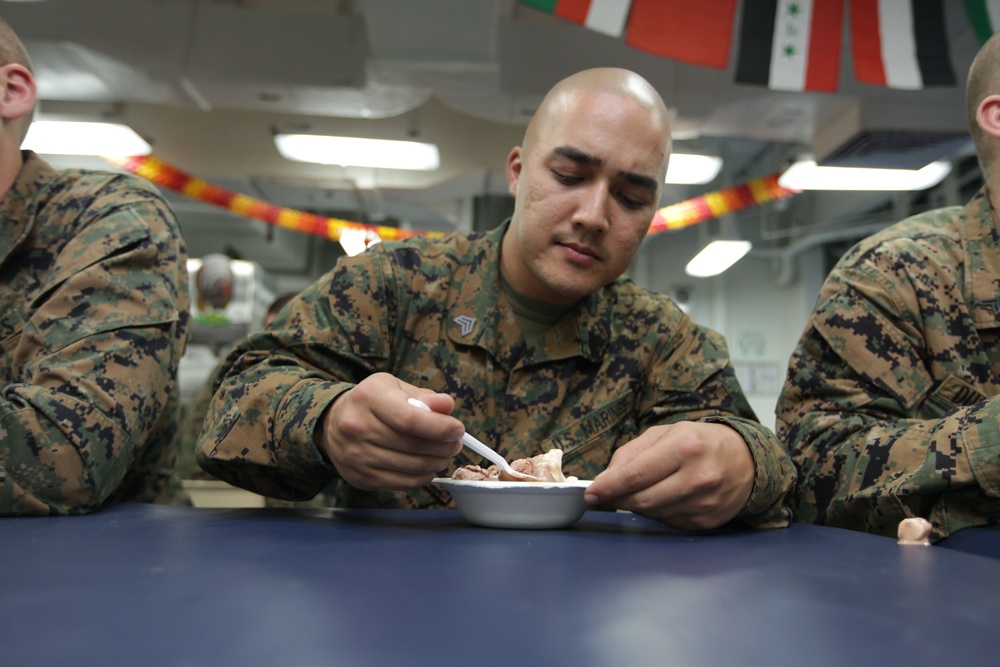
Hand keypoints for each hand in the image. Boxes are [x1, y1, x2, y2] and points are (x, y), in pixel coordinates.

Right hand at [314, 373, 463, 490]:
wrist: (332, 424)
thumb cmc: (372, 403)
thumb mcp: (394, 388)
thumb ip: (424, 396)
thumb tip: (447, 407)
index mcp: (369, 398)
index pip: (409, 419)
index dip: (439, 427)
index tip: (457, 430)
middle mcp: (358, 427)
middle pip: (413, 445)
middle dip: (443, 446)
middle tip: (455, 443)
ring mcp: (357, 455)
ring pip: (411, 467)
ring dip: (437, 463)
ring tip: (444, 454)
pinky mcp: (361, 477)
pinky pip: (403, 483)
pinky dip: (423, 476)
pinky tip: (428, 466)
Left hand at [583, 421, 754, 529]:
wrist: (747, 461)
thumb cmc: (700, 442)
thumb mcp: (666, 433)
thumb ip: (631, 453)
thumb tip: (605, 478)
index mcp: (686, 447)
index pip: (636, 475)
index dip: (608, 487)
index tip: (591, 493)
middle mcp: (698, 477)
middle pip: (642, 499)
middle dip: (618, 498)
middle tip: (607, 494)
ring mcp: (705, 503)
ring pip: (653, 513)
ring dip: (637, 505)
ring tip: (641, 490)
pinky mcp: (707, 521)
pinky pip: (668, 522)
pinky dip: (657, 512)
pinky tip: (664, 498)